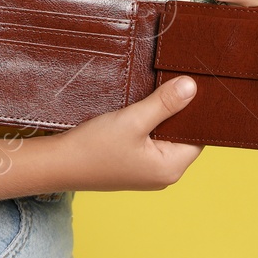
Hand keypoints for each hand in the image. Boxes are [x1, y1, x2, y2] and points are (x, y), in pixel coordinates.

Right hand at [50, 76, 203, 191]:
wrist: (58, 164)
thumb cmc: (93, 147)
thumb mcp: (133, 120)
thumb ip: (164, 103)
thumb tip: (192, 86)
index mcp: (170, 168)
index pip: (198, 136)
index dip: (196, 111)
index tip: (193, 86)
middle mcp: (163, 174)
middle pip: (182, 136)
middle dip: (177, 112)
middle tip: (172, 83)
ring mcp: (147, 172)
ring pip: (165, 137)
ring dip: (160, 117)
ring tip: (154, 94)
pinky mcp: (133, 166)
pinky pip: (150, 142)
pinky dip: (147, 125)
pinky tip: (139, 110)